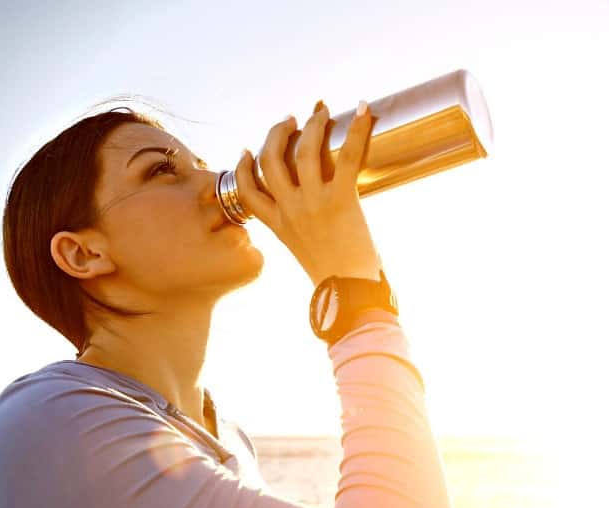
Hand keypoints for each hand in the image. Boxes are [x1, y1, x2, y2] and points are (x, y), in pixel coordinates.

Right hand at [233, 100, 382, 286]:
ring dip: (313, 125)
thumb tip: (317, 220)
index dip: (243, 167)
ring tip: (322, 111)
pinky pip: (348, 156)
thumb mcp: (305, 253)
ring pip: (304, 150)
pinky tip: (365, 110)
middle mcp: (290, 210)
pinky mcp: (341, 200)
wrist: (349, 295)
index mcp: (278, 226)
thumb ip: (302, 232)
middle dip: (277, 133)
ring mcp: (313, 203)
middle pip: (270, 160)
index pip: (246, 191)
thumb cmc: (336, 280)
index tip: (247, 149)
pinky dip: (358, 130)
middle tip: (291, 120)